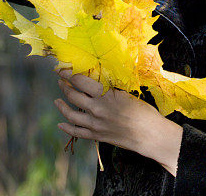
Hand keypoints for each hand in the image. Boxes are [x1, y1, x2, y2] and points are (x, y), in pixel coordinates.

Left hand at [54, 68, 182, 175]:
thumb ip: (109, 88)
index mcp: (104, 94)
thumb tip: (97, 79)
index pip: (79, 80)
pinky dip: (66, 128)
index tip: (61, 69)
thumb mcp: (125, 92)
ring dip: (62, 106)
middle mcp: (96, 108)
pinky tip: (60, 125)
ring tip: (57, 100)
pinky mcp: (97, 136)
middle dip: (64, 86)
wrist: (149, 134)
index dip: (68, 73)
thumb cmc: (142, 110)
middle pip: (73, 95)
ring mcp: (95, 124)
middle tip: (60, 81)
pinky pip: (77, 132)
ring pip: (71, 114)